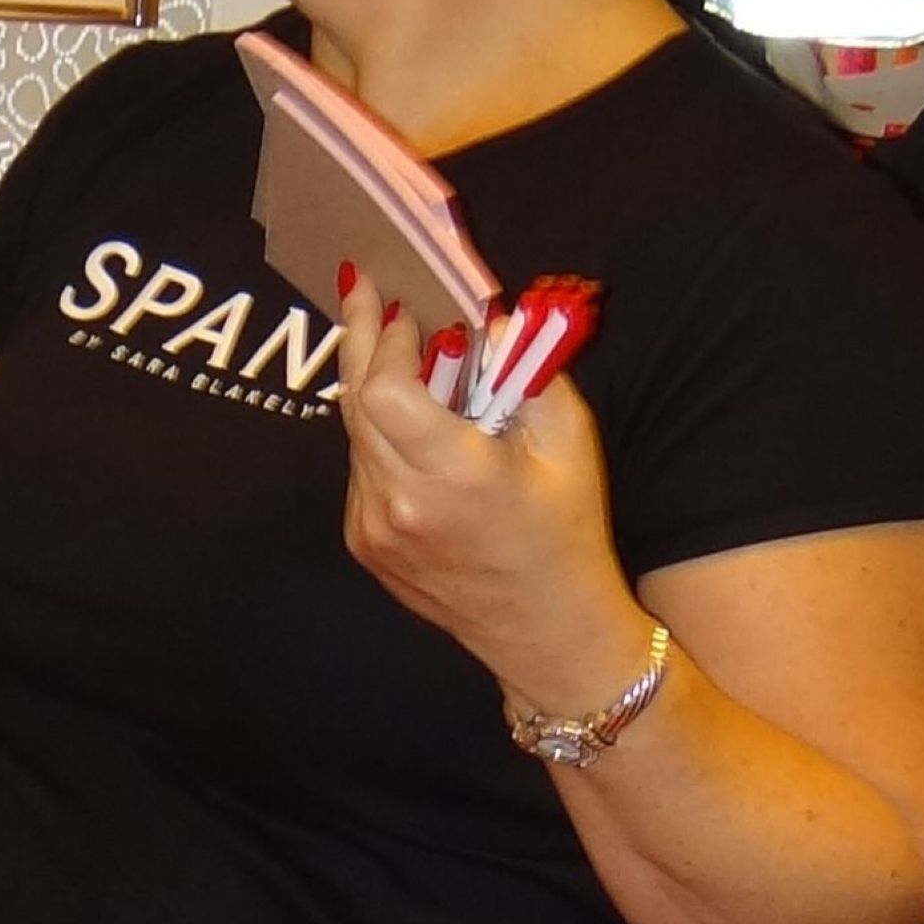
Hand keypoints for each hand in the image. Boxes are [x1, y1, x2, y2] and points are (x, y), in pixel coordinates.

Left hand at [337, 279, 645, 718]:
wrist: (548, 631)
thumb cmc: (567, 534)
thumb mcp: (570, 442)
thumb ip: (528, 369)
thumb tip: (486, 319)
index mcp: (454, 476)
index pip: (385, 389)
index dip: (385, 340)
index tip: (402, 309)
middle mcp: (402, 504)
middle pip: (354, 402)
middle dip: (358, 339)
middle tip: (363, 292)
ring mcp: (374, 529)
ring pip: (354, 434)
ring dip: (373, 389)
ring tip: (405, 358)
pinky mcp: (364, 545)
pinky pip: (360, 469)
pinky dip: (379, 437)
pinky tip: (413, 430)